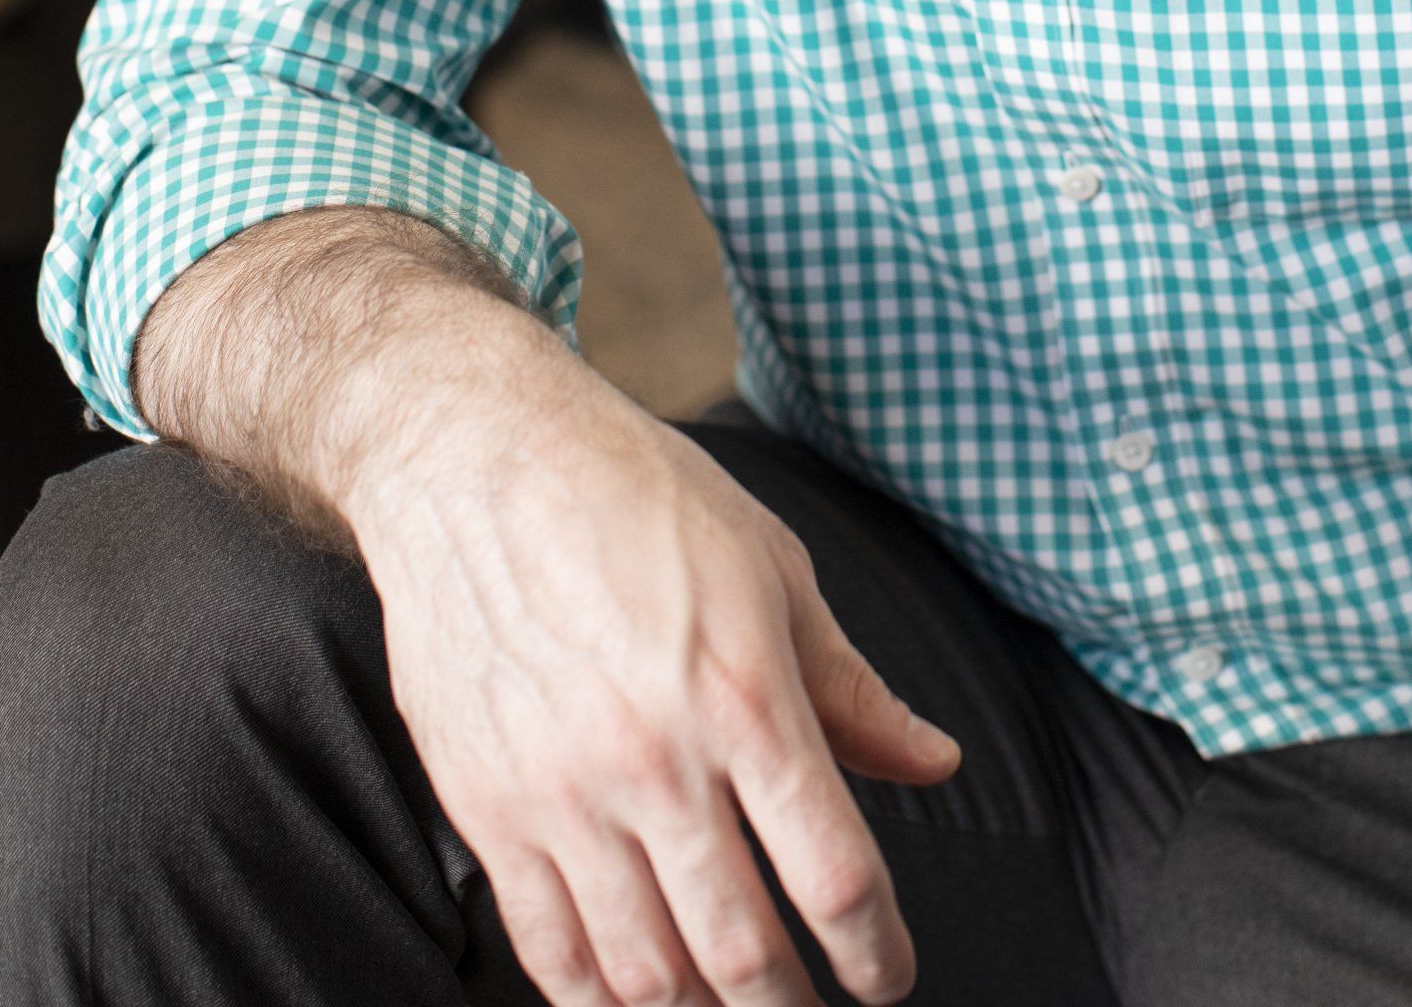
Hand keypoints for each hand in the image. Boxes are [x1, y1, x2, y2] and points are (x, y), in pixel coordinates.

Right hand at [347, 324, 960, 1006]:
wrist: (477, 458)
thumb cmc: (633, 495)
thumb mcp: (772, 567)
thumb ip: (853, 688)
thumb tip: (934, 763)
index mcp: (744, 695)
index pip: (834, 874)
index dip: (877, 952)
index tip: (886, 974)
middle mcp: (656, 761)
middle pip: (744, 952)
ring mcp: (563, 794)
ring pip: (647, 973)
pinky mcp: (489, 809)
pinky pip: (549, 952)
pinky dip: (599, 1002)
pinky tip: (636, 999)